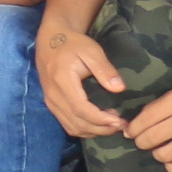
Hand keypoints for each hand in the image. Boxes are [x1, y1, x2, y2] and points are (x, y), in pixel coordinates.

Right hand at [36, 21, 127, 136]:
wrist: (50, 40)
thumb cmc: (73, 43)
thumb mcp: (91, 51)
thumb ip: (105, 69)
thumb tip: (119, 89)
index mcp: (62, 81)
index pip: (81, 109)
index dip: (101, 119)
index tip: (120, 121)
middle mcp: (53, 95)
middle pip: (77, 123)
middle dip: (101, 129)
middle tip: (121, 126)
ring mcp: (50, 101)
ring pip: (72, 127)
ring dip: (93, 131)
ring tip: (112, 126)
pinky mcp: (51, 104)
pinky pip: (67, 124)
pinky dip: (83, 129)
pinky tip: (97, 124)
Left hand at [128, 79, 171, 171]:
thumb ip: (160, 107)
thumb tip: (136, 124)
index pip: (145, 119)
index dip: (133, 129)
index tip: (130, 132)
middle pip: (151, 138)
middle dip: (141, 142)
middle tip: (143, 142)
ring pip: (163, 154)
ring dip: (157, 154)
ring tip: (160, 150)